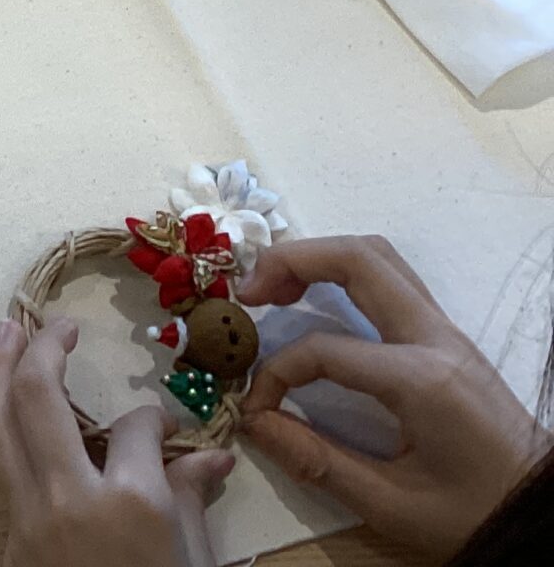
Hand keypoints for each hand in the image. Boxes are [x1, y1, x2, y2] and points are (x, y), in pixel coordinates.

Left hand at [0, 316, 235, 566]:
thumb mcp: (193, 560)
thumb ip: (191, 499)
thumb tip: (213, 454)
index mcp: (130, 502)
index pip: (133, 427)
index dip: (150, 416)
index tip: (158, 418)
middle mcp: (69, 497)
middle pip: (39, 397)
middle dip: (44, 350)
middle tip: (56, 324)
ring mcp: (30, 515)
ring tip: (7, 331)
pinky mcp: (8, 536)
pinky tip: (3, 402)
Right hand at [239, 236, 548, 560]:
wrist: (543, 513)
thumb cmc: (474, 514)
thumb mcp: (393, 506)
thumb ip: (317, 461)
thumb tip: (255, 423)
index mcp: (420, 379)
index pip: (324, 349)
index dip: (276, 372)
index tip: (257, 408)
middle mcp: (435, 338)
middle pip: (358, 258)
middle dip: (291, 260)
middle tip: (248, 293)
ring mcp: (446, 332)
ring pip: (378, 257)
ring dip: (319, 259)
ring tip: (276, 288)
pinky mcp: (449, 339)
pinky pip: (391, 280)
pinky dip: (344, 274)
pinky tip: (318, 302)